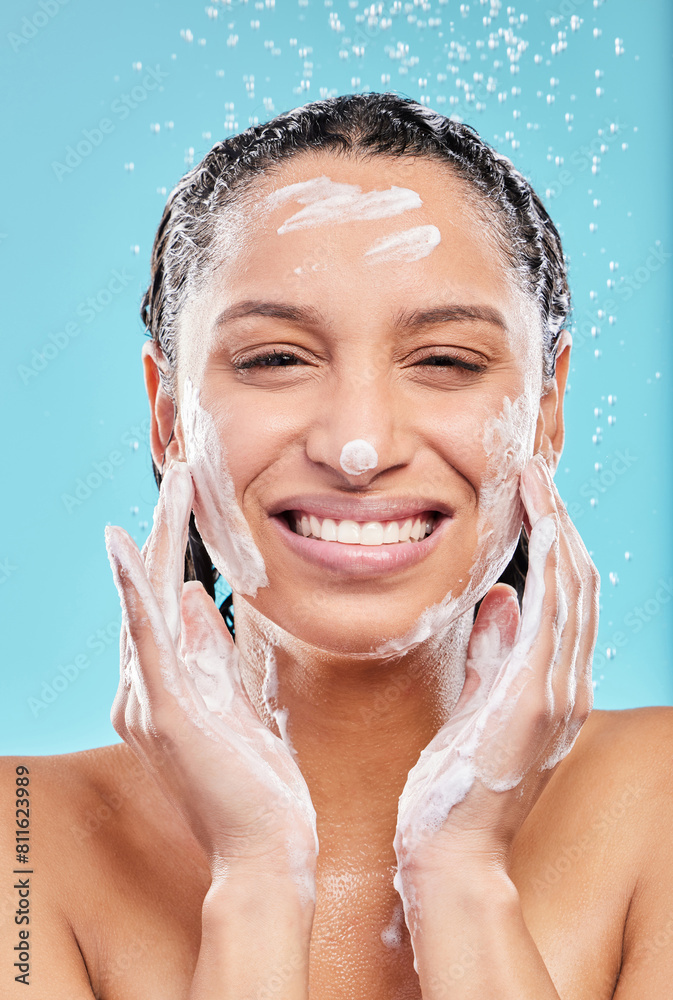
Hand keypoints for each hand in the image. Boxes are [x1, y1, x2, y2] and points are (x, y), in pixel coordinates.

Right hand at [105, 462, 317, 889]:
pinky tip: (125, 545)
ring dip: (158, 538)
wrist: (264, 852)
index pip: (159, 608)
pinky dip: (133, 590)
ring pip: (145, 605)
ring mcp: (148, 704)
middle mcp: (140, 694)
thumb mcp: (233, 701)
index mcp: (161, 690)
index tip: (189, 502)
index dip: (169, 551)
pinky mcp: (166, 714)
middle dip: (164, 531)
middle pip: (149, 597)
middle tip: (183, 473)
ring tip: (174, 482)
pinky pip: (146, 641)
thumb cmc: (255, 782)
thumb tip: (193, 596)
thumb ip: (209, 653)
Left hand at [394, 453, 598, 882]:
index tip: (532, 498)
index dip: (557, 543)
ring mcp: (557, 694)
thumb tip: (497, 595)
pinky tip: (536, 524)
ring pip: (573, 591)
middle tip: (535, 472)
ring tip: (534, 480)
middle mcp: (567, 686)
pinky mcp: (534, 700)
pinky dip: (549, 563)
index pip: (566, 600)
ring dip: (558, 528)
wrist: (448, 850)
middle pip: (579, 586)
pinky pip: (552, 615)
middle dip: (561, 522)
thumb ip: (491, 651)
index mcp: (552, 686)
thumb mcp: (476, 703)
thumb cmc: (453, 780)